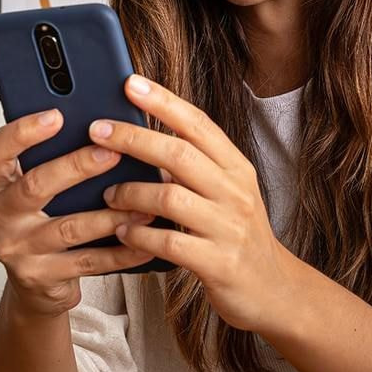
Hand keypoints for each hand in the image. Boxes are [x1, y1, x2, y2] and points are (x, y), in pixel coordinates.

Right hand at [0, 109, 156, 316]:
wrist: (36, 282)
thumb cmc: (45, 221)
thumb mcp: (44, 188)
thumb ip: (60, 159)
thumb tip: (111, 128)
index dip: (23, 132)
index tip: (56, 115)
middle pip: (34, 186)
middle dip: (77, 167)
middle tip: (112, 152)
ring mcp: (18, 249)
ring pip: (68, 228)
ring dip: (110, 215)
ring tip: (144, 203)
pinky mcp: (40, 277)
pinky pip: (88, 262)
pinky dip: (121, 251)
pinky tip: (145, 240)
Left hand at [88, 74, 294, 332]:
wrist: (275, 289)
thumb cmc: (239, 237)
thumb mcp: (228, 193)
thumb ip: (196, 168)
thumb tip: (146, 139)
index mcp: (237, 168)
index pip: (199, 124)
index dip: (164, 101)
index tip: (130, 82)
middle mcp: (235, 192)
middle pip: (179, 154)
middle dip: (133, 138)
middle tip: (97, 130)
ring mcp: (228, 228)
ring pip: (170, 197)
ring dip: (130, 193)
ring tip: (108, 194)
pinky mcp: (218, 263)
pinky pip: (169, 243)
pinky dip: (139, 235)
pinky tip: (123, 232)